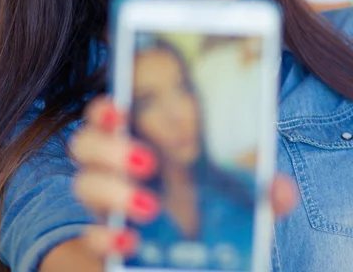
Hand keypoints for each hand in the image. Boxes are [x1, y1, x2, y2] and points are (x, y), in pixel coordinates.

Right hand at [71, 98, 297, 257]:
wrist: (184, 257)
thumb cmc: (200, 208)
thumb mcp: (231, 195)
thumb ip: (255, 191)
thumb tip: (283, 189)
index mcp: (137, 140)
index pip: (105, 113)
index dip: (105, 107)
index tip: (120, 108)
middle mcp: (112, 167)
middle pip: (83, 143)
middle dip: (109, 147)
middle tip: (148, 161)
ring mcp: (104, 204)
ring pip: (82, 185)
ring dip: (111, 190)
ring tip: (149, 205)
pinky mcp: (103, 240)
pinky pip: (89, 238)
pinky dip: (106, 239)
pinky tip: (130, 242)